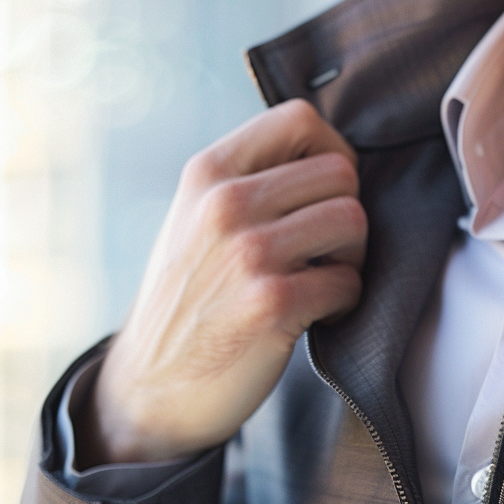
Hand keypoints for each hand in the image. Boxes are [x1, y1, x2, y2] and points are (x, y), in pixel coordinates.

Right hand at [80, 99, 366, 463]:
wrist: (150, 386)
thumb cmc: (189, 298)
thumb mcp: (197, 216)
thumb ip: (250, 177)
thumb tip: (331, 152)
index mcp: (208, 171)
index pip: (300, 118)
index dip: (331, 150)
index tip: (322, 193)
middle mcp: (225, 203)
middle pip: (340, 171)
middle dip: (345, 211)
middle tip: (323, 249)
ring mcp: (247, 252)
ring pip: (353, 220)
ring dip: (351, 257)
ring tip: (320, 278)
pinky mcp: (272, 303)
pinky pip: (349, 281)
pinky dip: (343, 302)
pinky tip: (314, 314)